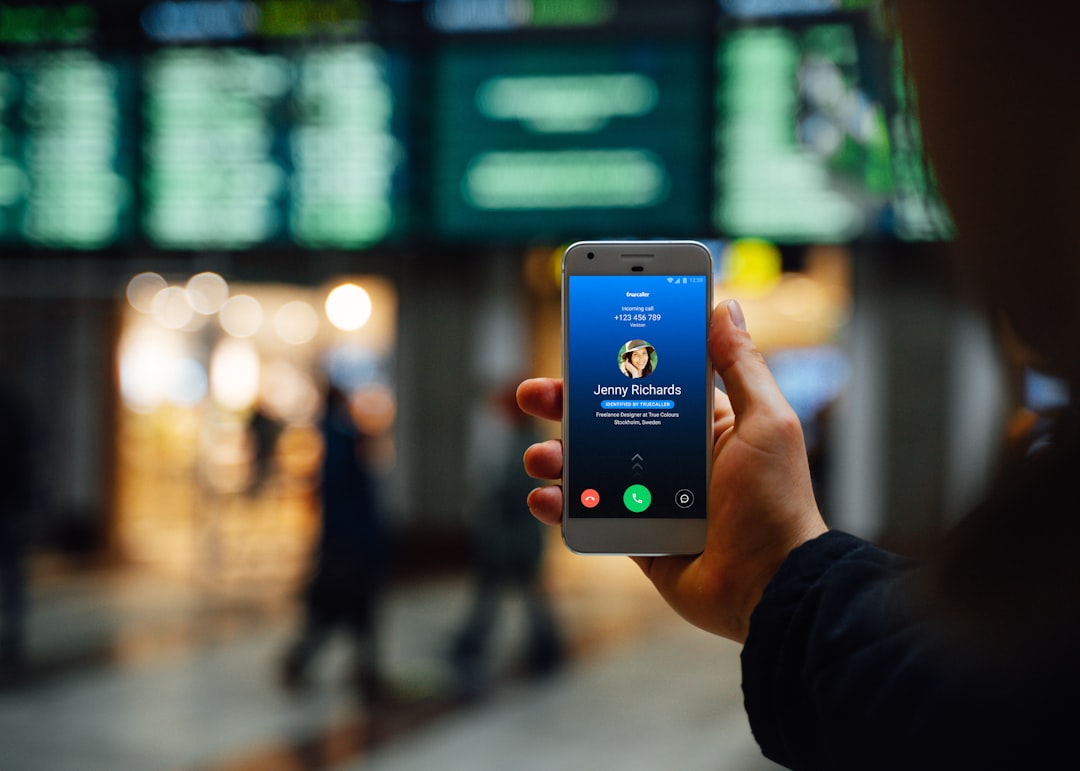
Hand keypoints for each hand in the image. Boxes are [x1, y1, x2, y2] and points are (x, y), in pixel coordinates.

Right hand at [517, 300, 827, 642]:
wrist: (771, 586)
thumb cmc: (777, 501)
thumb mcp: (767, 421)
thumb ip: (741, 365)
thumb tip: (725, 306)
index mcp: (701, 423)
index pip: (646, 378)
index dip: (611, 359)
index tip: (580, 337)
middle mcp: (670, 455)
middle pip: (604, 418)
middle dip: (564, 404)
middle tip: (534, 394)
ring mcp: (648, 496)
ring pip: (587, 466)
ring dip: (554, 456)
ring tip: (541, 457)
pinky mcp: (634, 535)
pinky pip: (588, 514)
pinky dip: (560, 506)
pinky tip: (545, 498)